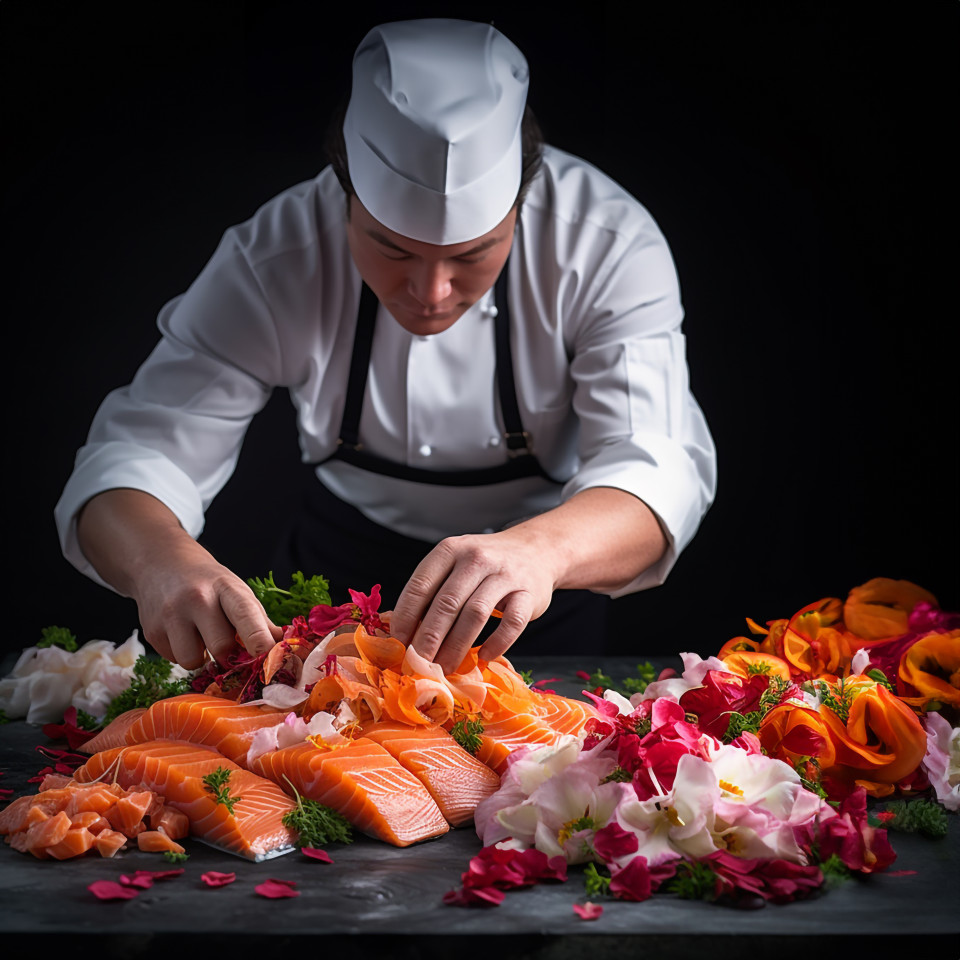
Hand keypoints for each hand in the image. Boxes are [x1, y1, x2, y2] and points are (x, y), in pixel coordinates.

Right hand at [130, 540, 281, 669]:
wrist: (161, 563)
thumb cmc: (208, 582)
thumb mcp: (236, 592)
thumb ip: (259, 621)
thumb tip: (282, 650)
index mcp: (226, 587)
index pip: (244, 613)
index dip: (257, 637)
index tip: (267, 654)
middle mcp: (197, 598)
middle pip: (221, 646)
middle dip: (228, 655)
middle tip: (228, 645)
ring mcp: (171, 614)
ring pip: (193, 660)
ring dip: (201, 657)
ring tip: (200, 636)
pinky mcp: (151, 631)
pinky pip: (174, 660)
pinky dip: (182, 653)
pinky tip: (182, 633)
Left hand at [389, 530, 556, 672]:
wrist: (535, 550)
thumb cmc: (485, 565)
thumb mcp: (455, 564)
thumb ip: (432, 591)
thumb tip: (402, 633)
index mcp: (450, 550)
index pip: (420, 585)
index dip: (406, 617)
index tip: (398, 644)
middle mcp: (476, 558)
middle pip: (447, 603)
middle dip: (428, 639)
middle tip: (418, 665)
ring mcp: (505, 574)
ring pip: (475, 614)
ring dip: (457, 646)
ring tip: (445, 668)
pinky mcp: (529, 593)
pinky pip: (512, 623)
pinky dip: (497, 643)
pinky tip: (484, 656)